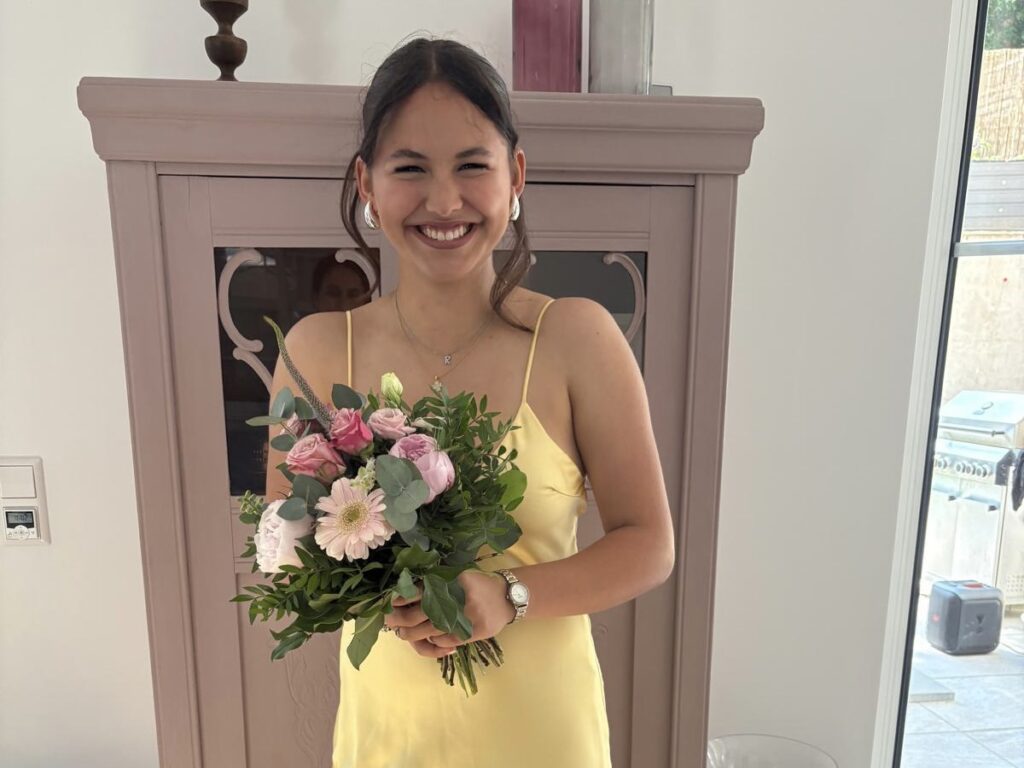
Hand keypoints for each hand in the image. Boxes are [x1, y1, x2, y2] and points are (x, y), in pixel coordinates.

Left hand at [384, 570, 515, 658]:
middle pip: (415, 615)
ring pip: (427, 632)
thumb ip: (434, 583)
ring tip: (403, 633)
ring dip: (411, 634)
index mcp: (449, 582)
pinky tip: (430, 637)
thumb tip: (402, 595)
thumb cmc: (477, 585)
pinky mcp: (471, 633)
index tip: (387, 602)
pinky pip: (442, 642)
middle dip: (397, 620)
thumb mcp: (456, 577)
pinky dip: (433, 642)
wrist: (506, 597)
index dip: (398, 599)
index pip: (416, 591)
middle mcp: (455, 599)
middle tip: (388, 620)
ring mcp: (463, 618)